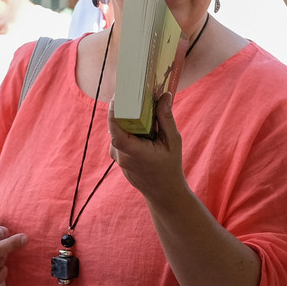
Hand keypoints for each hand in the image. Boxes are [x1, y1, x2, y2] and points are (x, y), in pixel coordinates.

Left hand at [108, 60, 189, 207]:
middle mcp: (121, 155)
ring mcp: (118, 158)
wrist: (164, 192)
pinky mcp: (118, 158)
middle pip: (115, 126)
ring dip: (126, 119)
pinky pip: (119, 138)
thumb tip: (164, 95)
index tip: (119, 96)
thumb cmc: (170, 167)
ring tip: (138, 106)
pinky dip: (127, 129)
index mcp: (133, 151)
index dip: (114, 111)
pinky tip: (139, 122)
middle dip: (123, 110)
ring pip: (117, 131)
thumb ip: (165, 119)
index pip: (116, 129)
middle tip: (132, 92)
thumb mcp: (173, 141)